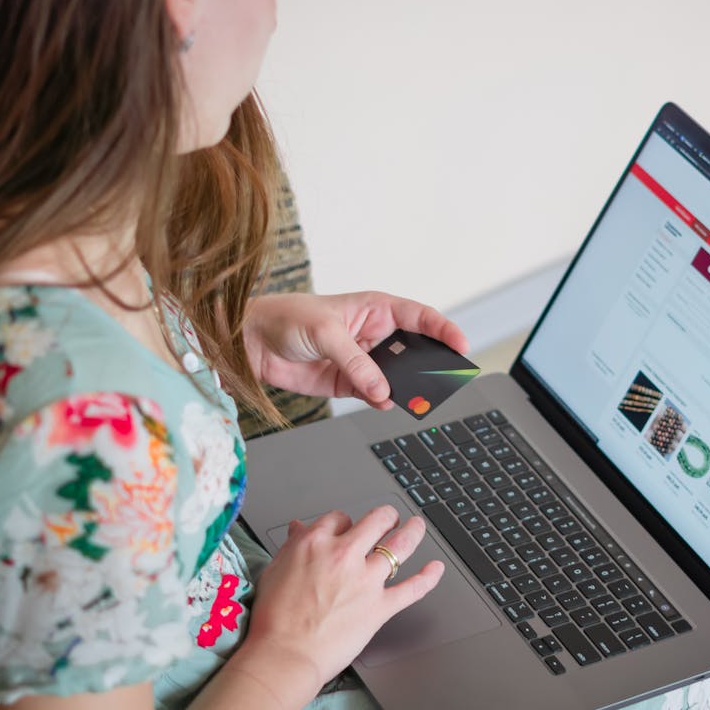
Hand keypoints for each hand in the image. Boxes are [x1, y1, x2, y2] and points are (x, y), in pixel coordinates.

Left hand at [243, 291, 469, 408]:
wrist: (248, 341)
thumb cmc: (285, 318)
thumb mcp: (326, 332)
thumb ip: (357, 363)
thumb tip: (382, 388)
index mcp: (375, 308)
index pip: (420, 317)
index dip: (443, 329)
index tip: (460, 345)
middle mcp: (374, 334)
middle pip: (414, 350)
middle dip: (429, 365)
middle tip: (443, 379)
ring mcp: (363, 360)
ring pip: (396, 376)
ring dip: (405, 387)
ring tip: (415, 396)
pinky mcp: (348, 383)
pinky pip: (375, 394)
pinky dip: (382, 399)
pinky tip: (385, 401)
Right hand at [244, 506, 443, 688]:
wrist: (283, 655)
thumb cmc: (274, 617)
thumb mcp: (275, 570)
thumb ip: (293, 546)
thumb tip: (300, 528)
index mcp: (316, 543)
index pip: (339, 517)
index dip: (345, 521)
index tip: (346, 527)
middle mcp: (345, 555)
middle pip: (377, 521)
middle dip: (385, 517)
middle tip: (389, 518)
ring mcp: (366, 580)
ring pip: (400, 546)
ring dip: (413, 532)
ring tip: (417, 526)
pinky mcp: (380, 607)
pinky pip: (412, 588)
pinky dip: (428, 578)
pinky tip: (436, 568)